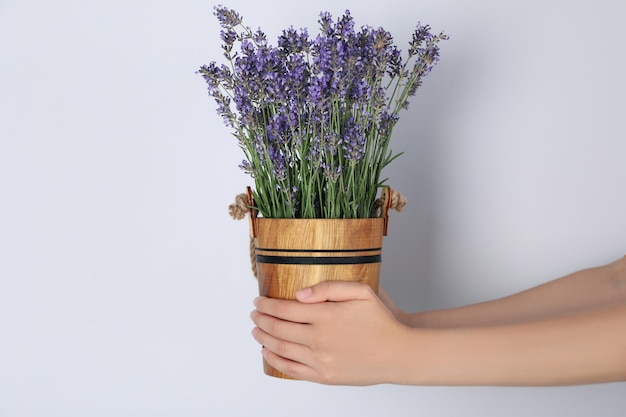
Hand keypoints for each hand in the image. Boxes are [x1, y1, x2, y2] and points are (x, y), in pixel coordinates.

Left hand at [250, 281, 410, 384]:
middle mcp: (319, 338)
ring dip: (263, 338)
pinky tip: (268, 351)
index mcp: (326, 315)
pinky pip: (291, 369)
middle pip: (278, 328)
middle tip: (254, 313)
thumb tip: (299, 294)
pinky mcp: (324, 376)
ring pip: (281, 348)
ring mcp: (320, 360)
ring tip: (256, 330)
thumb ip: (329, 287)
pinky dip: (275, 360)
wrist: (398, 354)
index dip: (266, 305)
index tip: (258, 301)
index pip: (284, 309)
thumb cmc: (381, 321)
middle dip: (260, 320)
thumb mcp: (360, 292)